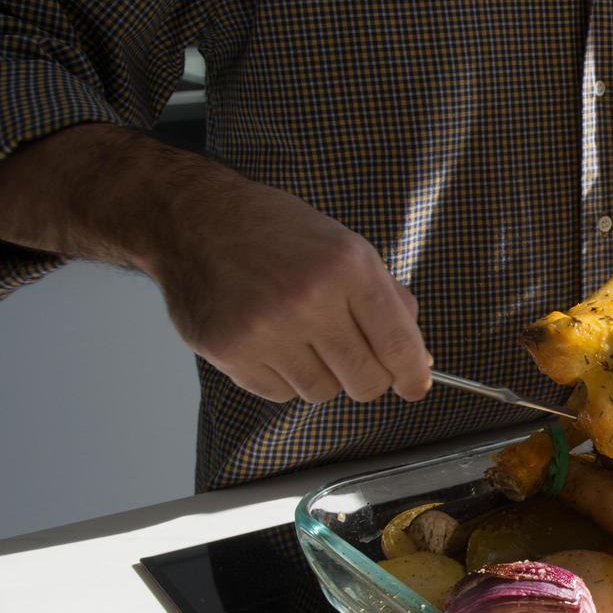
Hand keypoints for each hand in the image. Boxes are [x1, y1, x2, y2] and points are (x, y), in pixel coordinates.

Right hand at [0, 123, 433, 404]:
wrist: (195, 218)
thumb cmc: (277, 232)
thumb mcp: (345, 246)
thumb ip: (386, 299)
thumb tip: (417, 358)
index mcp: (347, 268)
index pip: (398, 345)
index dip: (413, 376)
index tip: (416, 386)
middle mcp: (309, 300)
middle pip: (364, 381)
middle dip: (369, 378)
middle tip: (355, 360)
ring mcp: (266, 329)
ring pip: (322, 392)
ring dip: (322, 376)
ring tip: (303, 338)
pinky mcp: (231, 350)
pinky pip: (279, 394)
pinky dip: (283, 378)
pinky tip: (272, 342)